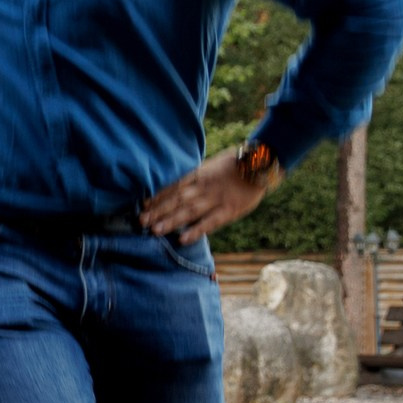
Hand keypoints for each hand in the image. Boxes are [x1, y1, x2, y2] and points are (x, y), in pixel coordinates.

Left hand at [140, 147, 279, 244]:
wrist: (261, 163)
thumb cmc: (236, 165)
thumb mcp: (212, 166)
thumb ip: (197, 177)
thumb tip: (180, 186)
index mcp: (200, 175)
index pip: (174, 186)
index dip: (159, 196)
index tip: (144, 206)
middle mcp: (204, 187)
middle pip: (177, 200)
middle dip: (158, 211)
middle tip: (141, 221)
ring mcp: (216, 199)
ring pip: (190, 211)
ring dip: (171, 221)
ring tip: (155, 230)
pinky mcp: (230, 210)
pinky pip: (210, 222)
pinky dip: (196, 230)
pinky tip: (183, 239)